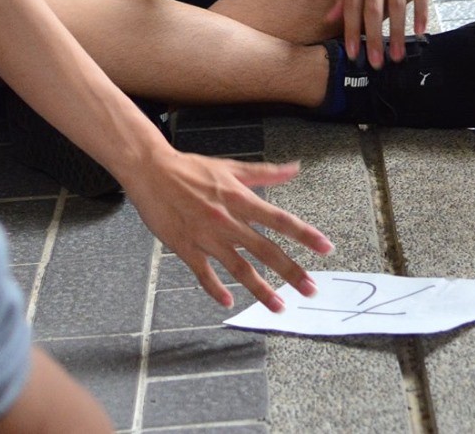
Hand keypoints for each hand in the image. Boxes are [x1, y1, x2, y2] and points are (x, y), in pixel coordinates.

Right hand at [126, 148, 332, 310]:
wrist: (149, 169)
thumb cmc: (189, 167)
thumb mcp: (228, 167)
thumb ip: (264, 172)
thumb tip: (295, 168)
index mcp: (238, 197)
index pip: (278, 218)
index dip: (303, 233)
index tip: (325, 247)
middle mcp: (226, 219)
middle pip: (265, 249)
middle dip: (291, 271)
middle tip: (311, 290)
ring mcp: (206, 236)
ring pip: (239, 268)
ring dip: (262, 289)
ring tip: (280, 306)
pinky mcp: (185, 246)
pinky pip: (204, 274)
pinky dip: (216, 289)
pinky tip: (228, 301)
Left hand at [327, 0, 428, 67]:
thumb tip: (329, 18)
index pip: (351, 6)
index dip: (351, 32)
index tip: (352, 55)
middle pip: (372, 9)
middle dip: (373, 39)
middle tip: (376, 64)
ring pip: (397, 5)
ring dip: (398, 33)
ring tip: (398, 56)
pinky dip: (421, 13)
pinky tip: (420, 32)